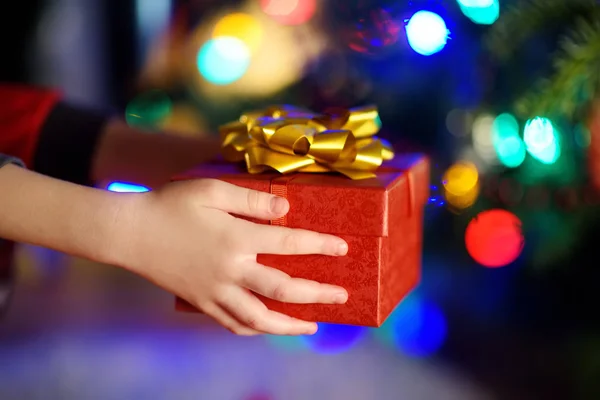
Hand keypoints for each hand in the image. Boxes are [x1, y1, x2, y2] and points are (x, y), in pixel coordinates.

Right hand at [123, 179, 348, 335]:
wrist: (131, 233)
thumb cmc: (171, 205)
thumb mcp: (212, 190)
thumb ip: (251, 199)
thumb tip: (286, 208)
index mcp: (237, 239)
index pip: (290, 243)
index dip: (320, 245)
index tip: (343, 247)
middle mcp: (231, 270)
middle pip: (283, 289)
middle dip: (318, 294)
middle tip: (342, 295)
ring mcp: (216, 291)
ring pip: (260, 318)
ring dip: (290, 325)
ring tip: (314, 325)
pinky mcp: (202, 302)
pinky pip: (233, 323)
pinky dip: (255, 329)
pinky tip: (268, 327)